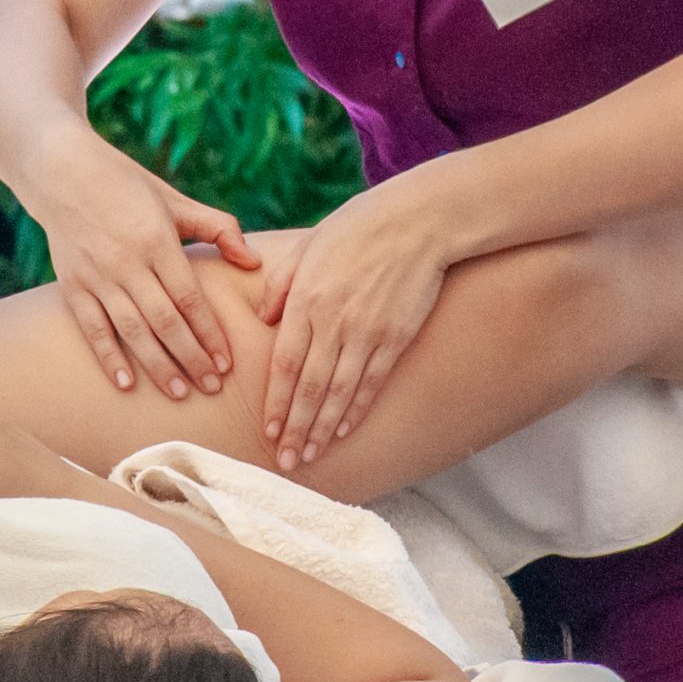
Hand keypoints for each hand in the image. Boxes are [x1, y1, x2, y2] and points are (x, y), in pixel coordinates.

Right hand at [30, 130, 260, 402]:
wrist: (62, 171)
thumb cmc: (127, 186)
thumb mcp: (175, 200)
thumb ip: (218, 227)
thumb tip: (253, 261)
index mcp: (157, 239)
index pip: (189, 297)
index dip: (209, 333)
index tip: (226, 363)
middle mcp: (126, 261)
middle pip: (164, 321)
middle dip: (190, 358)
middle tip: (212, 388)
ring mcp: (97, 276)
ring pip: (132, 331)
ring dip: (157, 366)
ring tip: (180, 393)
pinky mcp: (72, 285)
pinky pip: (92, 328)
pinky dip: (108, 357)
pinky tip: (126, 384)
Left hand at [257, 183, 452, 471]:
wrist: (419, 220)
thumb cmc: (358, 227)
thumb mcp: (308, 245)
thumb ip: (281, 284)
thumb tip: (263, 320)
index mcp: (306, 299)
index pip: (284, 364)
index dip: (276, 403)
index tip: (268, 431)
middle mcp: (334, 321)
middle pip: (309, 388)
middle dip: (296, 428)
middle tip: (285, 461)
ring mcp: (367, 331)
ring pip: (340, 392)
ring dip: (323, 428)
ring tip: (310, 455)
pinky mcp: (396, 336)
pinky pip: (373, 382)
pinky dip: (356, 409)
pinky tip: (344, 429)